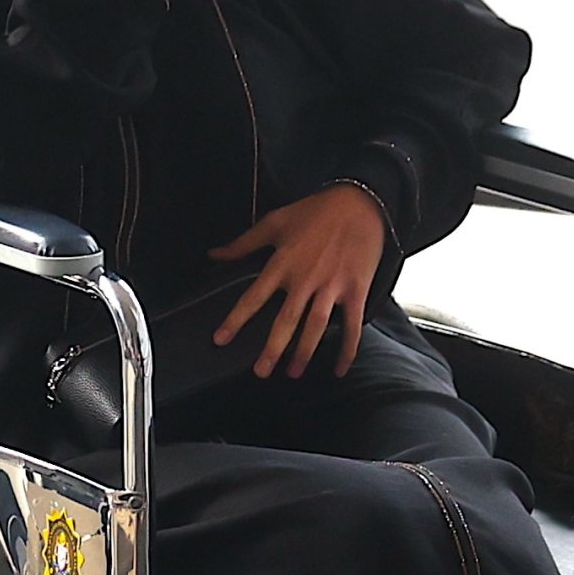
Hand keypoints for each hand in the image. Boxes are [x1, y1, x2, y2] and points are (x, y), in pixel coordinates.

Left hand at [209, 184, 384, 377]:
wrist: (359, 202)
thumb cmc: (315, 211)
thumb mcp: (274, 222)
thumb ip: (242, 243)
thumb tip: (214, 255)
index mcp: (282, 263)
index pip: (253, 297)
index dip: (235, 320)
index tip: (221, 339)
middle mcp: (305, 278)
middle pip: (285, 320)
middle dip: (272, 349)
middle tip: (261, 372)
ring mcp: (332, 286)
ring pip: (315, 327)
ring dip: (304, 353)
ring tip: (292, 372)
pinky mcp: (355, 290)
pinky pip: (352, 326)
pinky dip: (347, 349)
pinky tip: (339, 368)